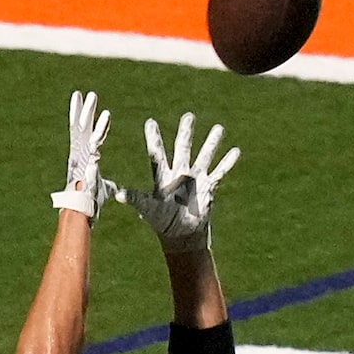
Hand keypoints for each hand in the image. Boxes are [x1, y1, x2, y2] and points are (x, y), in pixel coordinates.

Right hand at [51, 90, 111, 219]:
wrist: (81, 214)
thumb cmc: (90, 203)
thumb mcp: (103, 190)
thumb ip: (108, 185)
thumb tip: (115, 188)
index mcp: (82, 155)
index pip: (82, 130)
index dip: (82, 115)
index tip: (80, 98)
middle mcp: (79, 154)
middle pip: (81, 127)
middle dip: (84, 110)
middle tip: (90, 93)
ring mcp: (81, 158)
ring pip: (85, 131)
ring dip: (89, 115)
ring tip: (93, 98)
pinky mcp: (86, 165)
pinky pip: (94, 147)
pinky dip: (97, 135)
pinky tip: (102, 121)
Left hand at [116, 113, 239, 252]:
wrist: (182, 237)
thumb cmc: (163, 224)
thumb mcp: (148, 210)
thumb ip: (136, 199)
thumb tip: (118, 195)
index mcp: (163, 177)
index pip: (157, 154)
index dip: (154, 138)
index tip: (150, 122)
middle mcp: (179, 174)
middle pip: (183, 148)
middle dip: (186, 132)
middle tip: (189, 116)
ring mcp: (195, 180)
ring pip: (204, 156)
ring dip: (211, 143)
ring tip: (219, 128)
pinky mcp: (208, 188)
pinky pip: (219, 173)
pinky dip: (227, 162)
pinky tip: (235, 151)